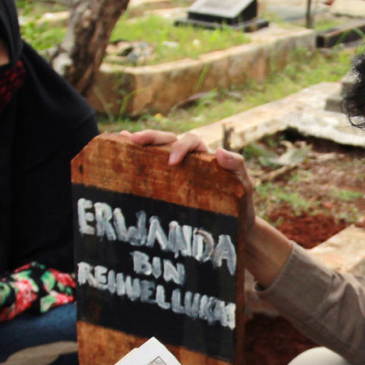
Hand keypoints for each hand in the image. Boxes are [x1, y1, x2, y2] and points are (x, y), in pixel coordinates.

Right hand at [123, 129, 256, 233]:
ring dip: (139, 143)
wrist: (237, 228)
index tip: (172, 162)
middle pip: (168, 139)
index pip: (191, 141)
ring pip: (157, 150)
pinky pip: (151, 166)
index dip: (179, 147)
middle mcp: (189, 160)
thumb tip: (220, 151)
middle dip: (151, 137)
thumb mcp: (244, 186)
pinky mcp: (168, 184)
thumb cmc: (241, 205)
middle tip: (134, 140)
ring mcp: (177, 172)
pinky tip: (121, 152)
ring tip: (123, 139)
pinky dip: (136, 157)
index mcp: (206, 156)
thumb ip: (237, 167)